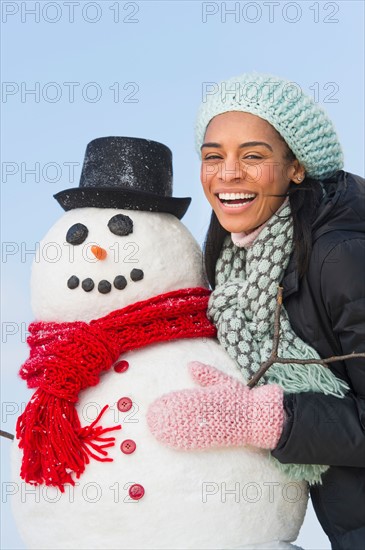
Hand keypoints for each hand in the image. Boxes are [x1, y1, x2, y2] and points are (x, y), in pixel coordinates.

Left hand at [147, 362, 283, 450]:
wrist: (262, 418)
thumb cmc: (242, 399)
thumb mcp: (224, 382)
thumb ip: (207, 375)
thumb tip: (190, 365)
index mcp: (213, 396)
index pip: (188, 399)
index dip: (171, 402)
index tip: (157, 404)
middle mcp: (212, 411)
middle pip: (185, 414)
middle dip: (168, 417)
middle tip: (150, 419)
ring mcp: (215, 426)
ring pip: (190, 428)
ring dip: (172, 430)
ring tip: (156, 432)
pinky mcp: (218, 438)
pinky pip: (200, 440)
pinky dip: (186, 441)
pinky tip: (173, 442)